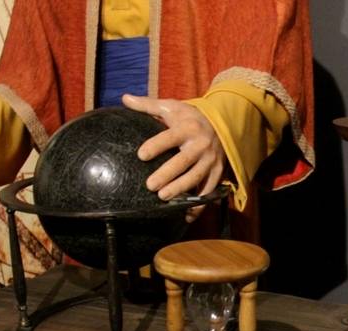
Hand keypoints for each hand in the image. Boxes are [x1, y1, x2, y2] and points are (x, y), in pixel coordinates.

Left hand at [122, 93, 225, 218]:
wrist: (222, 124)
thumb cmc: (190, 117)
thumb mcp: (172, 107)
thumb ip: (148, 105)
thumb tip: (124, 98)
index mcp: (188, 128)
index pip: (170, 137)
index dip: (156, 145)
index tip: (141, 155)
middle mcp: (201, 145)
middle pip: (183, 161)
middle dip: (167, 174)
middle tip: (150, 185)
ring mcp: (211, 160)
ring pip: (196, 177)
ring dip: (181, 189)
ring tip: (164, 198)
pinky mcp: (218, 172)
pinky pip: (209, 190)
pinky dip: (199, 204)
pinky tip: (187, 215)